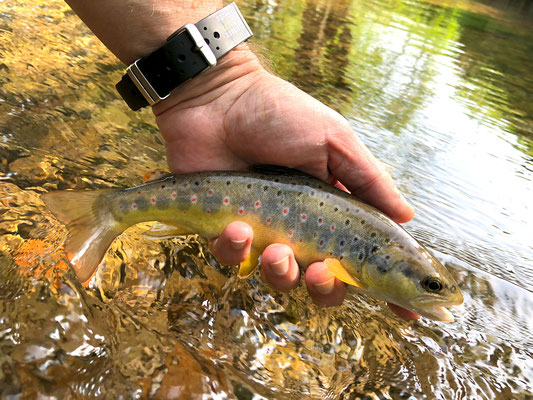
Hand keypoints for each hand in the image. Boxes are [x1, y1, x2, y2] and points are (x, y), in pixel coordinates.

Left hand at [153, 46, 417, 318]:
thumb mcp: (333, 140)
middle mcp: (300, 228)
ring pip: (279, 279)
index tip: (411, 314)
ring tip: (274, 247)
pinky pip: (233, 260)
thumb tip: (408, 217)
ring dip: (281, 272)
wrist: (216, 99)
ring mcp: (262, 232)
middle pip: (324, 283)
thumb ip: (367, 179)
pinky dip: (236, 250)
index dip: (386, 288)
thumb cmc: (278, 114)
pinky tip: (236, 226)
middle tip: (320, 270)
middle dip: (325, 288)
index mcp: (332, 209)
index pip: (364, 257)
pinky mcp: (223, 231)